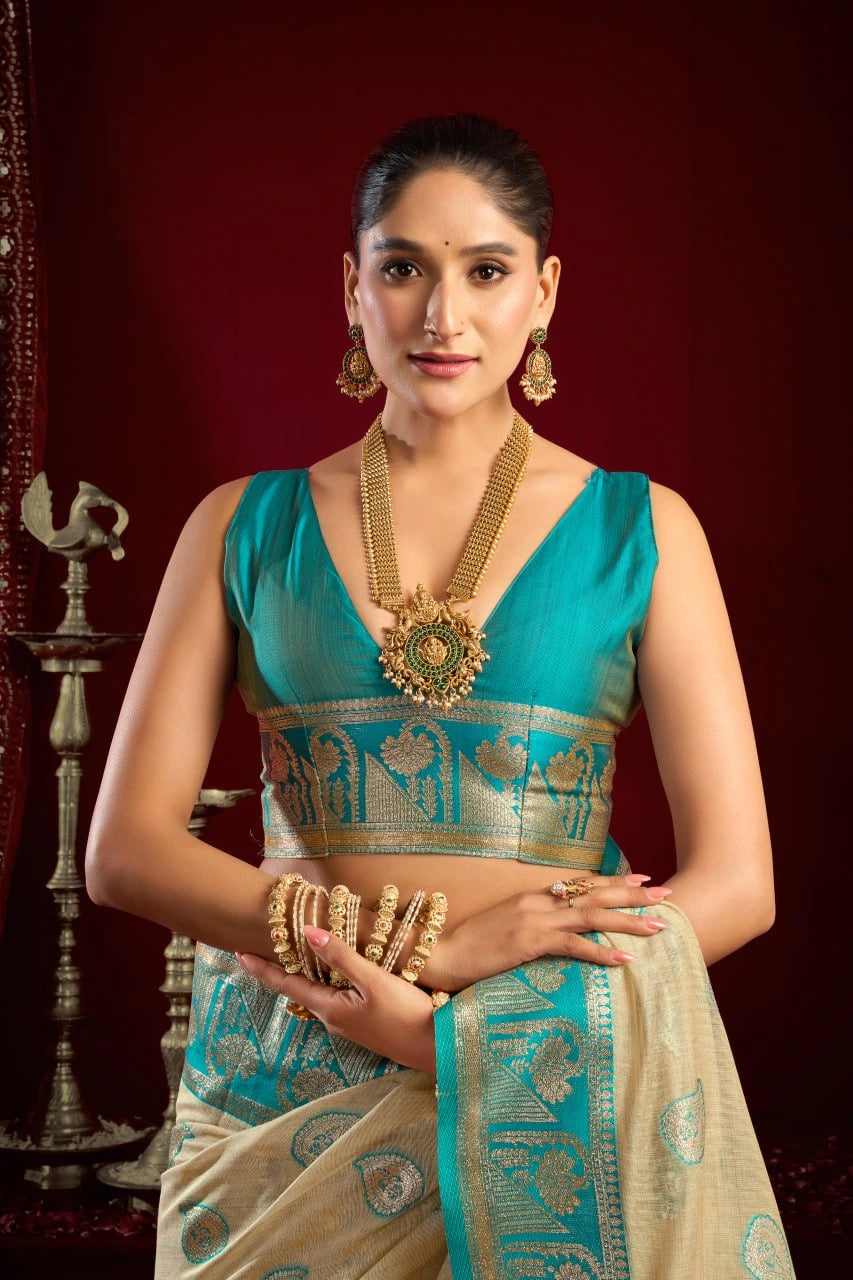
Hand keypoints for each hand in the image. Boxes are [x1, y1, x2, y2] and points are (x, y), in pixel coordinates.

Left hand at [236, 925, 436, 1074]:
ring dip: (304, 973)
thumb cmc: (407, 1014)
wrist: (436, 1048)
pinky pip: (334, 996)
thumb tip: (307, 932)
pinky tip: (333, 968)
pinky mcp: (363, 1023)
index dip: (261, 969)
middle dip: (279, 969)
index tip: (238, 953)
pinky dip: (326, 979)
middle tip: (262, 945)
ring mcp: (347, 1023)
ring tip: (292, 951)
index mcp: (329, 1008)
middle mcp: (332, 1018)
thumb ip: (341, 957)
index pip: (286, 984)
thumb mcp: (374, 981)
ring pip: (317, 992)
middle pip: (298, 988)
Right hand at [428, 873, 671, 991]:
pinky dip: (601, 951)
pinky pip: (574, 946)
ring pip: (592, 916)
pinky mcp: (530, 942)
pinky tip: (624, 958)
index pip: (582, 884)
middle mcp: (539, 902)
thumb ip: (533, 922)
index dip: (614, 882)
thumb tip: (558, 928)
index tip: (643, 879)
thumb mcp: (506, 926)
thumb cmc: (472, 945)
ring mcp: (535, 920)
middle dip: (633, 894)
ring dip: (628, 921)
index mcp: (534, 896)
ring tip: (658, 926)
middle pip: (595, 894)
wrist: (441, 953)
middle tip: (665, 894)